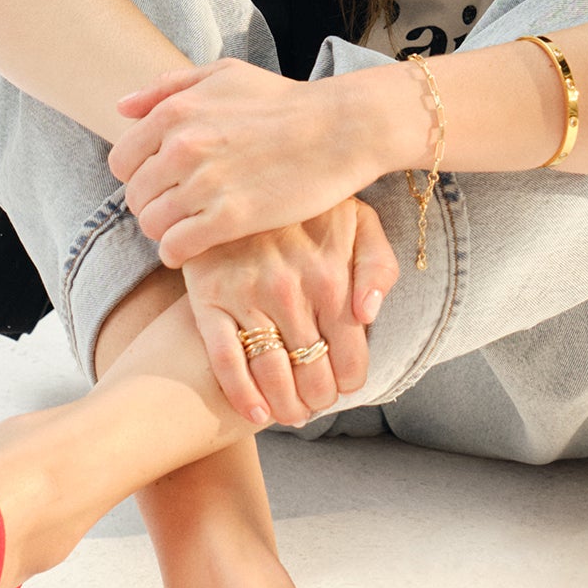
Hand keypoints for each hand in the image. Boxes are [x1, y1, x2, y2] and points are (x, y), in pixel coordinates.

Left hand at [109, 57, 385, 265]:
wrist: (339, 127)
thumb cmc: (283, 101)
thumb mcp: (224, 74)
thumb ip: (168, 87)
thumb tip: (121, 107)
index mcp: (175, 112)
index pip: (121, 161)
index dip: (139, 175)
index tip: (163, 182)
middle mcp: (182, 147)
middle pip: (135, 196)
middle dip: (152, 205)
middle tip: (179, 208)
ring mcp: (205, 184)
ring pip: (151, 224)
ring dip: (165, 230)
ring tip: (189, 227)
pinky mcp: (230, 218)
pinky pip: (175, 247)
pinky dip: (177, 253)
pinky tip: (194, 248)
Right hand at [182, 195, 400, 428]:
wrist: (243, 172)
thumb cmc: (313, 207)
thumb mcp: (361, 223)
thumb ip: (379, 267)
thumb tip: (368, 316)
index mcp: (332, 278)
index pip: (350, 358)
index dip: (349, 382)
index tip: (342, 385)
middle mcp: (291, 292)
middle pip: (312, 373)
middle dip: (318, 397)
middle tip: (315, 400)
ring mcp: (247, 297)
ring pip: (272, 374)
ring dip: (286, 406)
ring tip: (292, 411)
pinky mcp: (209, 299)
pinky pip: (225, 361)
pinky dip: (242, 396)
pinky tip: (257, 415)